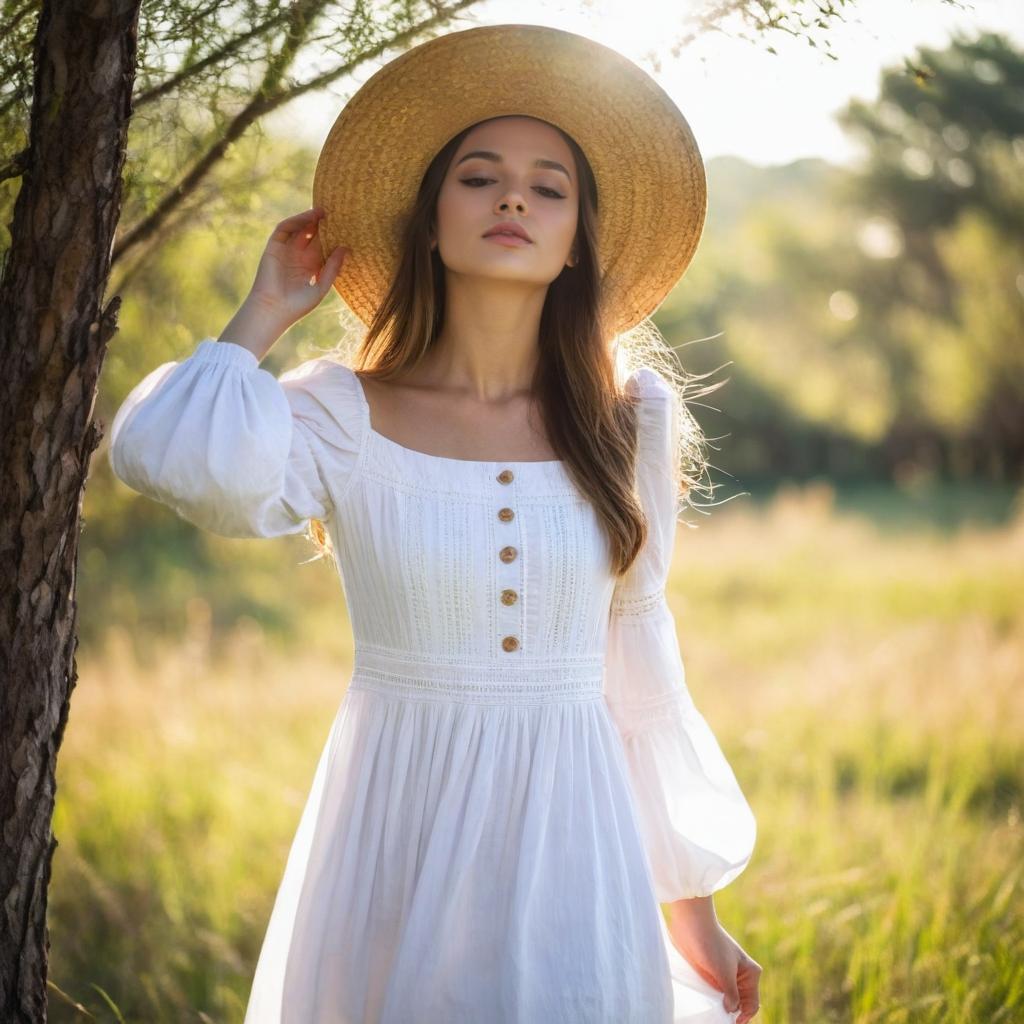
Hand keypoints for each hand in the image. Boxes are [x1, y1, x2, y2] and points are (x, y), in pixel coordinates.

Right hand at [247, 207, 349, 327]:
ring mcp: (286, 251)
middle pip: (312, 235)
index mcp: (310, 267)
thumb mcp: (322, 286)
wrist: (274, 310)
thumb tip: (346, 248)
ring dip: (310, 219)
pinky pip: (285, 228)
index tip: (347, 228)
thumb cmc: (298, 305)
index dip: (333, 237)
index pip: (323, 247)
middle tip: (337, 213)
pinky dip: (296, 221)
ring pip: (299, 229)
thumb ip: (332, 267)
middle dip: (323, 225)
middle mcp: (298, 257)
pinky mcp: (274, 246)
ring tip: (324, 211)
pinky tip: (309, 217)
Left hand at [667, 909, 761, 1022]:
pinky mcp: (711, 973)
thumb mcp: (724, 973)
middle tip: (720, 1019)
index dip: (744, 1017)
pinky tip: (705, 1004)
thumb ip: (731, 995)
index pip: (752, 1005)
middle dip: (732, 1014)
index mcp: (751, 973)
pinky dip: (712, 1000)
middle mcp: (740, 976)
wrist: (691, 923)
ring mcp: (725, 975)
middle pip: (740, 1004)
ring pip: (726, 999)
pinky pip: (714, 993)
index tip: (732, 1023)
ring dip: (721, 1007)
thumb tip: (731, 1010)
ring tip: (712, 1012)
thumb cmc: (711, 945)